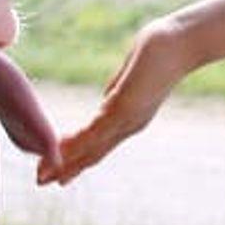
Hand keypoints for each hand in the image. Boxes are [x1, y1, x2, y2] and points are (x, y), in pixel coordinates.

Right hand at [38, 16, 197, 185]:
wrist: (183, 42)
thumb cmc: (160, 54)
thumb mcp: (130, 80)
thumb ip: (116, 94)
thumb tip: (106, 102)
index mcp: (130, 119)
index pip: (98, 145)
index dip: (77, 161)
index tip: (57, 175)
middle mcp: (130, 124)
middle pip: (93, 153)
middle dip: (66, 168)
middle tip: (40, 183)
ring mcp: (128, 117)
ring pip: (91, 146)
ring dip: (65, 161)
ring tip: (43, 174)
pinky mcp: (125, 105)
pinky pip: (96, 128)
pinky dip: (76, 142)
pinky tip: (59, 149)